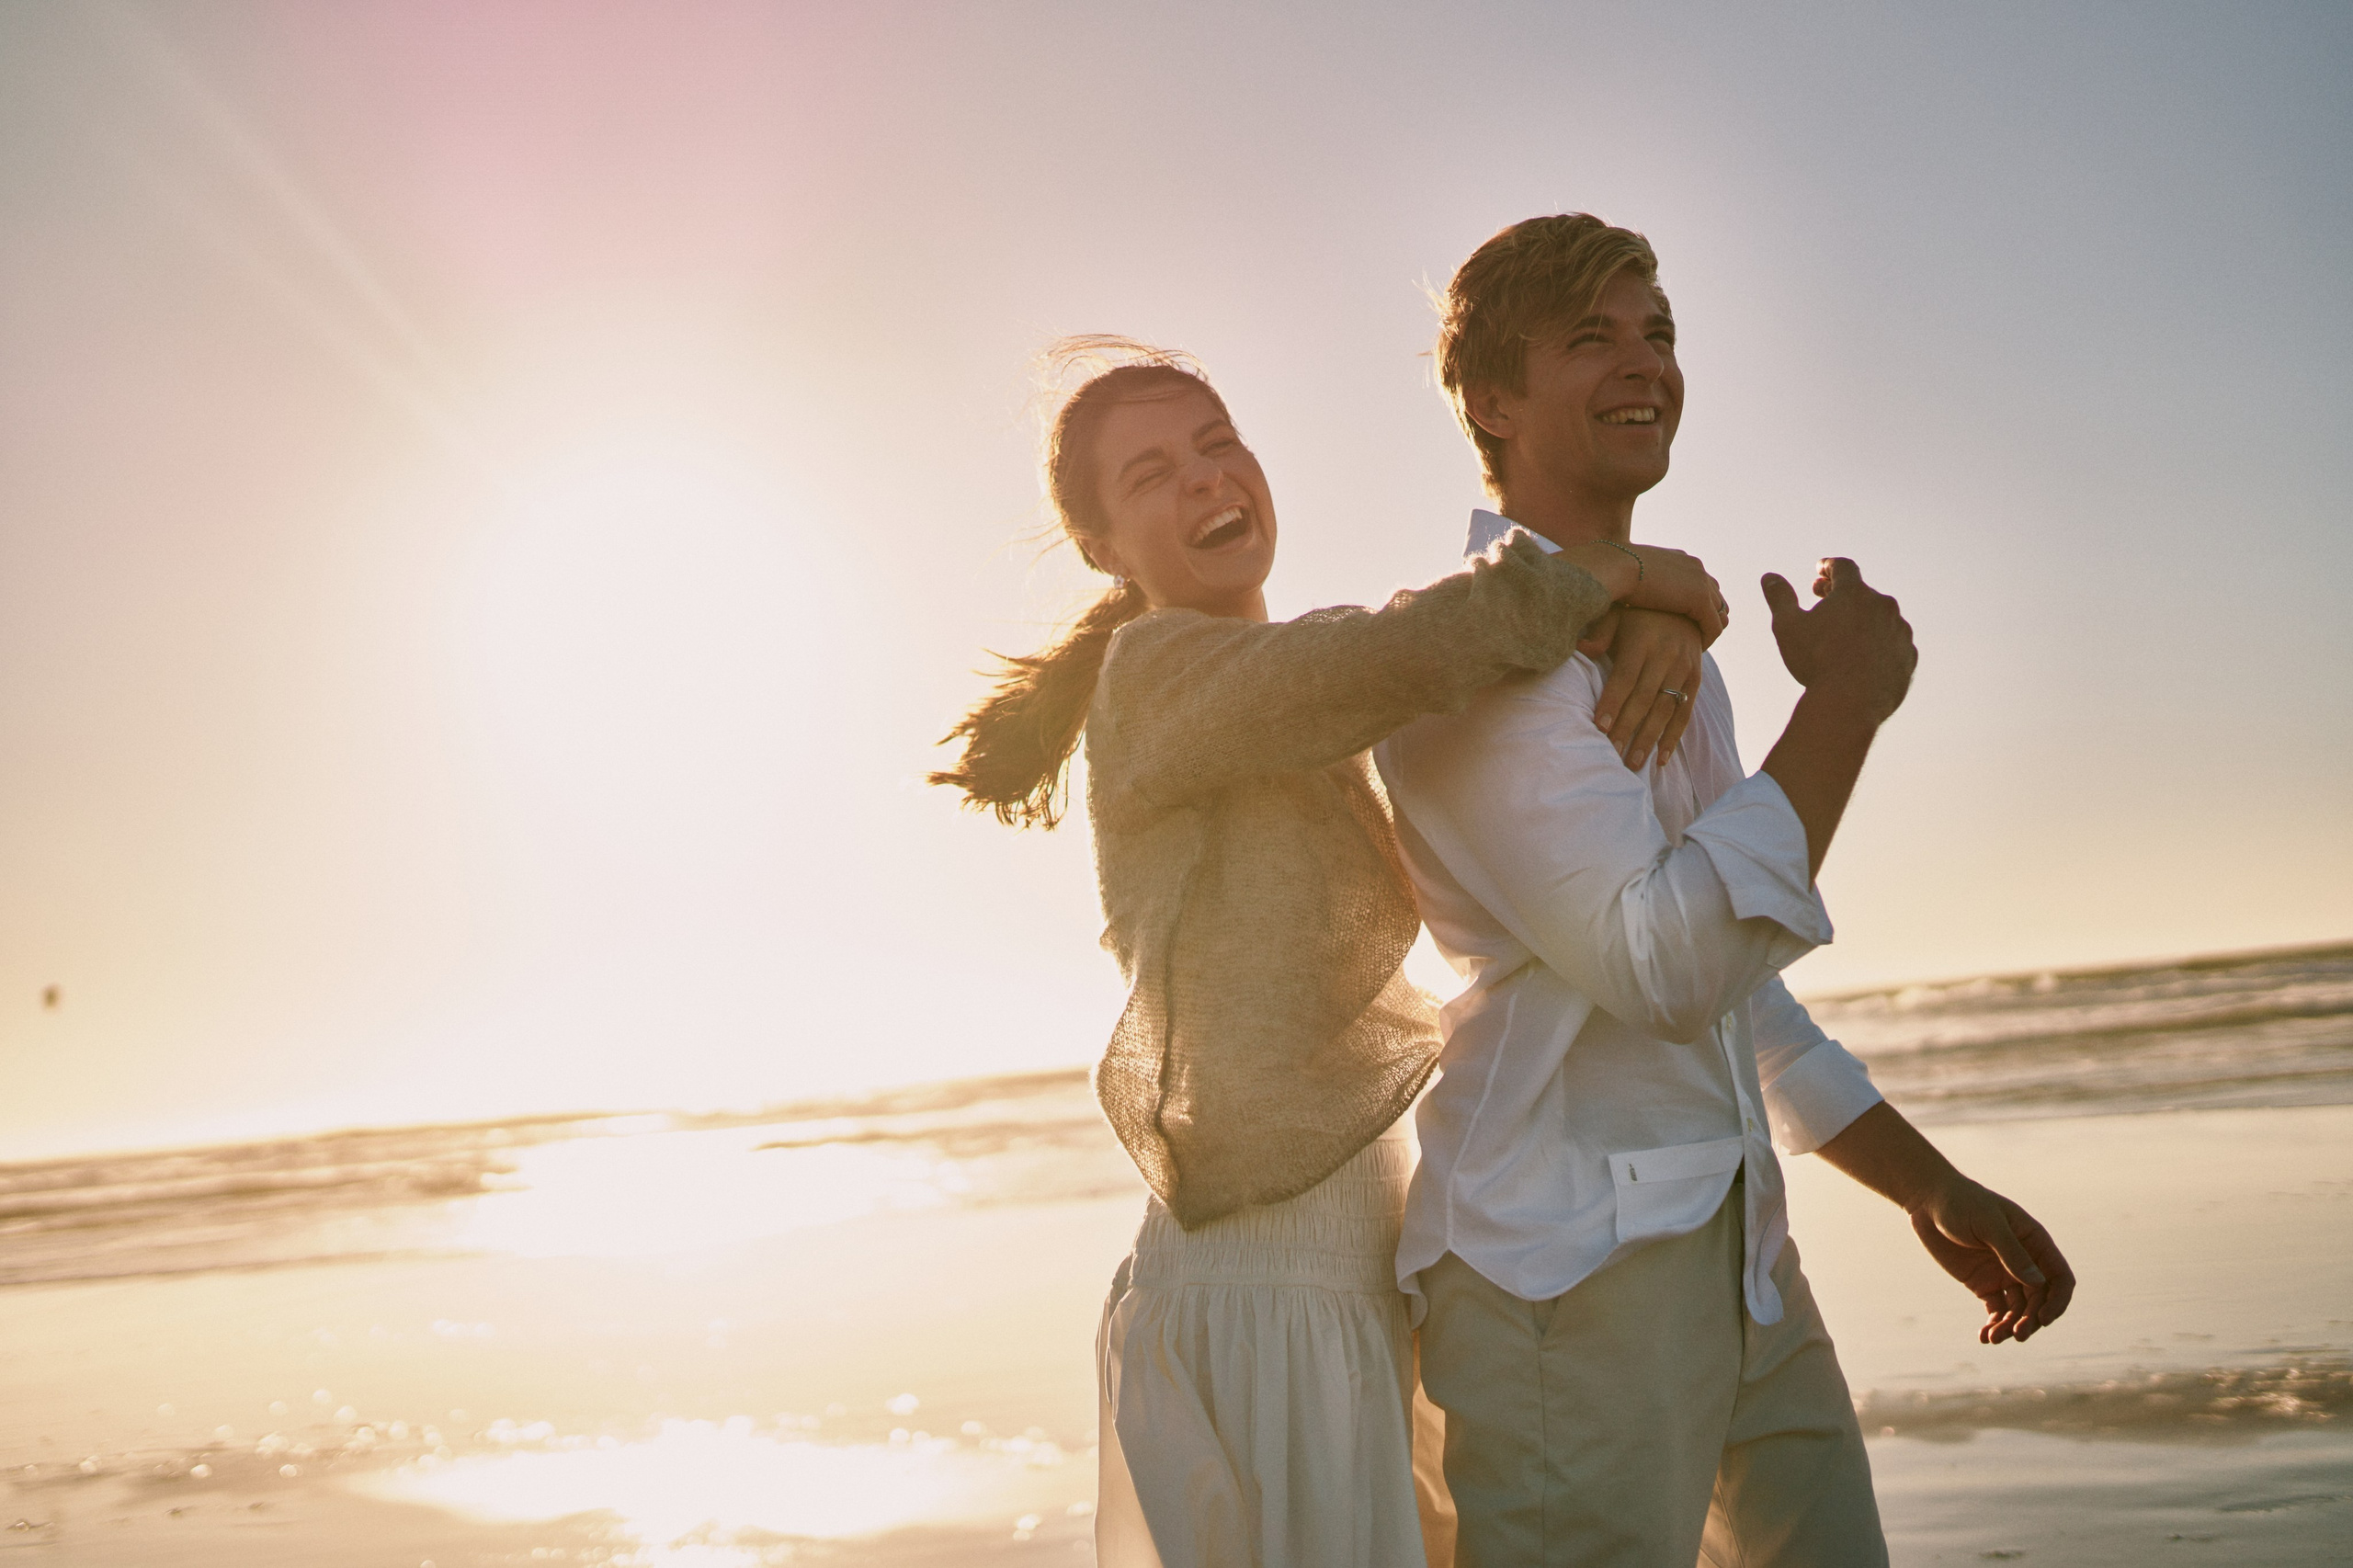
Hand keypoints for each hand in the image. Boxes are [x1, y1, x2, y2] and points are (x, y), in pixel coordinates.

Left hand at [1586, 608, 1703, 768]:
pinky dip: (1673, 737)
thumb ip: (1600, 632)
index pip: (1625, 677)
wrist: (1685, 605)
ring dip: (1649, 739)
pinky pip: (1685, 713)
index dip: (1613, 703)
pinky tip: (1661, 760)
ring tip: (1634, 764)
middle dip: (1627, 729)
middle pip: (1644, 699)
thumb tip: (1582, 648)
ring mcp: (1684, 668)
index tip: (1598, 728)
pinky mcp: (1696, 679)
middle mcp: (1666, 655)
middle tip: (1612, 754)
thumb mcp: (1617, 614)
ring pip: (1665, 710)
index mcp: (1643, 640)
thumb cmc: (1637, 615)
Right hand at [1622, 544, 1726, 642]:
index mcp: (1680, 559)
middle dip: (1708, 617)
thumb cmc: (1611, 574)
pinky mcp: (1700, 599)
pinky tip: (1695, 651)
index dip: (1696, 605)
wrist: (1613, 568)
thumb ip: (1642, 583)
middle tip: (1695, 638)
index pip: (1701, 583)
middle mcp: (1695, 567)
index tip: (1684, 624)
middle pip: (1715, 596)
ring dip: (1709, 630)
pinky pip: (1714, 626)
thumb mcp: (1631, 575)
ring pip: (1719, 612)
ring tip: (1695, 647)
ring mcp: (1700, 582)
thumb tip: (1633, 594)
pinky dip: (1708, 639)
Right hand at [1761, 558, 1915, 721]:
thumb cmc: (1816, 662)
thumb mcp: (1788, 627)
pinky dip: (1879, 645)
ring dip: (1863, 621)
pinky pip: (1893, 644)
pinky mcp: (1908, 656)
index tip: (1820, 570)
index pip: (1842, 567)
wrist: (1851, 703)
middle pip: (1862, 592)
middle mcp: (1883, 606)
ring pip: (1880, 619)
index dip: (1828, 567)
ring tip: (1844, 635)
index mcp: (1854, 593)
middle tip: (1824, 600)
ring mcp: (1900, 631)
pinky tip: (1863, 659)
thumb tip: (1769, 577)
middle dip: (1842, 594)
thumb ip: (1780, 597)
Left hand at [1909, 1177, 2075, 1343]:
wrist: (1928, 1203)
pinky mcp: (1984, 1285)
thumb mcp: (1987, 1224)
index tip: (2043, 1319)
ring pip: (2018, 1310)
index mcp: (2035, 1242)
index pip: (2060, 1278)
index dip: (2057, 1301)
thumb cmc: (1961, 1203)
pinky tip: (1984, 1336)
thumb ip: (2011, 1252)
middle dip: (2031, 1320)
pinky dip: (1994, 1325)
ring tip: (1994, 1338)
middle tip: (2016, 1335)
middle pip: (2040, 1300)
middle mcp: (2025, 1262)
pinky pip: (1997, 1311)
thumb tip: (2039, 1283)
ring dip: (2011, 1326)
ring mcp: (2004, 1275)